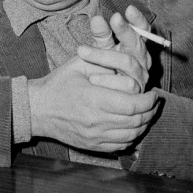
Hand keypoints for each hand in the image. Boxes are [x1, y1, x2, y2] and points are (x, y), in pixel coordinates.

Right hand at [28, 54, 158, 152]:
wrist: (38, 109)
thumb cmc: (59, 83)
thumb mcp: (79, 63)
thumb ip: (104, 56)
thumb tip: (124, 45)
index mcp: (94, 99)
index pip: (133, 105)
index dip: (148, 99)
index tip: (153, 92)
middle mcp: (96, 122)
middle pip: (136, 121)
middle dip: (150, 110)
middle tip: (154, 101)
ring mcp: (94, 137)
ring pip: (132, 135)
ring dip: (144, 123)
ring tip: (147, 112)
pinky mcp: (93, 146)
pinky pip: (121, 145)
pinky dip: (132, 135)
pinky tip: (133, 124)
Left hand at [85, 5, 151, 92]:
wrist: (96, 96)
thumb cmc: (101, 67)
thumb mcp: (100, 48)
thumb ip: (101, 35)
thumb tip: (97, 19)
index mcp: (135, 46)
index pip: (143, 30)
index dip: (139, 21)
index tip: (129, 9)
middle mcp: (142, 61)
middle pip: (137, 45)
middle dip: (125, 31)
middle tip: (114, 19)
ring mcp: (140, 78)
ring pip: (128, 64)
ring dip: (104, 57)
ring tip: (82, 51)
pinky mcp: (135, 96)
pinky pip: (125, 85)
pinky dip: (107, 80)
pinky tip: (92, 78)